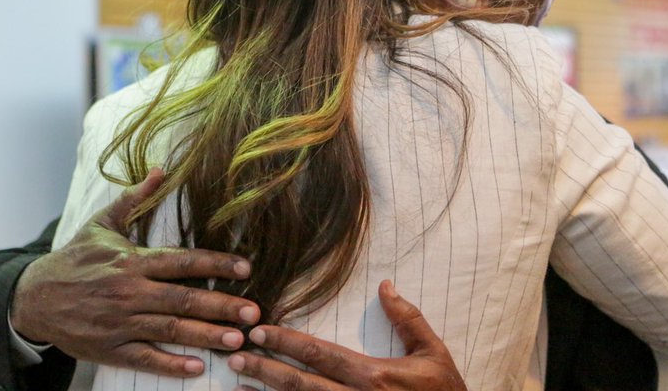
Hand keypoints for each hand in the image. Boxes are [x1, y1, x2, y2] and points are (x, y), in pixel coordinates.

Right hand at [9, 168, 260, 376]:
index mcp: (132, 262)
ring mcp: (119, 322)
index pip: (182, 261)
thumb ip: (134, 199)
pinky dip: (170, 364)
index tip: (245, 268)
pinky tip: (196, 368)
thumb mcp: (102, 225)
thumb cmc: (74, 260)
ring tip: (236, 339)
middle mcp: (129, 292)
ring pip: (169, 329)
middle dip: (221, 305)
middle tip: (254, 312)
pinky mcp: (108, 348)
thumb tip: (160, 169)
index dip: (215, 264)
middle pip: (183, 298)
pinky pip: (144, 358)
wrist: (32, 298)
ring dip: (205, 336)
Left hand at [227, 280, 465, 390]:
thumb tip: (385, 286)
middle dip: (264, 368)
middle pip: (300, 384)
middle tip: (234, 355)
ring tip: (237, 384)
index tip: (260, 331)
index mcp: (373, 376)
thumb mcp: (433, 353)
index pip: (319, 354)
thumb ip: (408, 318)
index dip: (286, 342)